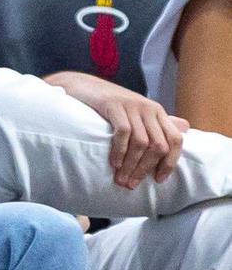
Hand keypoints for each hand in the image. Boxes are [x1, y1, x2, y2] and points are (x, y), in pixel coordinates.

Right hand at [49, 72, 188, 188]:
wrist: (84, 85)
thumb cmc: (112, 103)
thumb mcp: (139, 112)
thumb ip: (160, 122)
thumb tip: (186, 128)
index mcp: (157, 111)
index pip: (176, 139)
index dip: (170, 163)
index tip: (158, 180)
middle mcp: (148, 107)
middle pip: (158, 145)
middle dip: (146, 169)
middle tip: (131, 184)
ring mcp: (131, 105)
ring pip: (141, 143)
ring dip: (131, 165)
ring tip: (121, 179)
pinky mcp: (114, 104)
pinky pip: (123, 133)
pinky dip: (119, 151)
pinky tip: (114, 163)